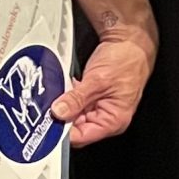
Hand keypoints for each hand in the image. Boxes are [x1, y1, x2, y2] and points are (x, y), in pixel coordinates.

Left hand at [53, 29, 153, 147]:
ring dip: (64, 104)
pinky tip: (67, 86)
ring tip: (60, 92)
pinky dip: (68, 96)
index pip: (81, 137)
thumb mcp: (97, 80)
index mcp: (113, 121)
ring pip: (73, 114)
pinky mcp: (93, 97)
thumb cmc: (126, 60)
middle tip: (50, 104)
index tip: (48, 121)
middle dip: (61, 115)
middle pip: (75, 127)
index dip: (62, 130)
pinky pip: (75, 103)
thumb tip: (58, 113)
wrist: (131, 41)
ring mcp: (99, 107)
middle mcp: (107, 117)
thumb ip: (76, 99)